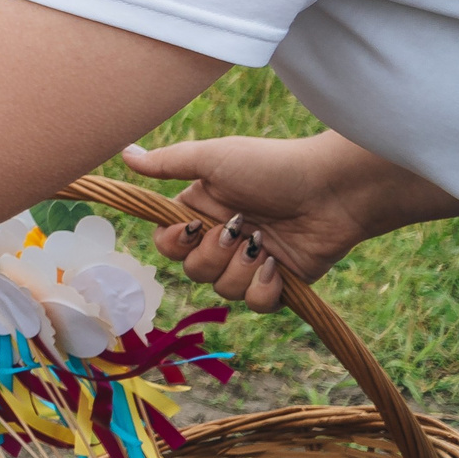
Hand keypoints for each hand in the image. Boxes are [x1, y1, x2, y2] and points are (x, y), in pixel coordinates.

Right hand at [129, 131, 458, 311]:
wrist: (334, 190)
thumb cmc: (273, 166)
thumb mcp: (214, 158)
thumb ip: (168, 162)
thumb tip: (125, 152)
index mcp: (201, 211)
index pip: (167, 245)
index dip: (175, 244)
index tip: (194, 226)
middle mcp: (222, 239)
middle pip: (192, 271)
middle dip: (215, 254)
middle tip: (242, 229)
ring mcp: (250, 263)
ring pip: (222, 290)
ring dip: (243, 269)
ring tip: (266, 244)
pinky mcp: (279, 282)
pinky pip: (255, 305)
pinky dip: (264, 289)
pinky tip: (278, 266)